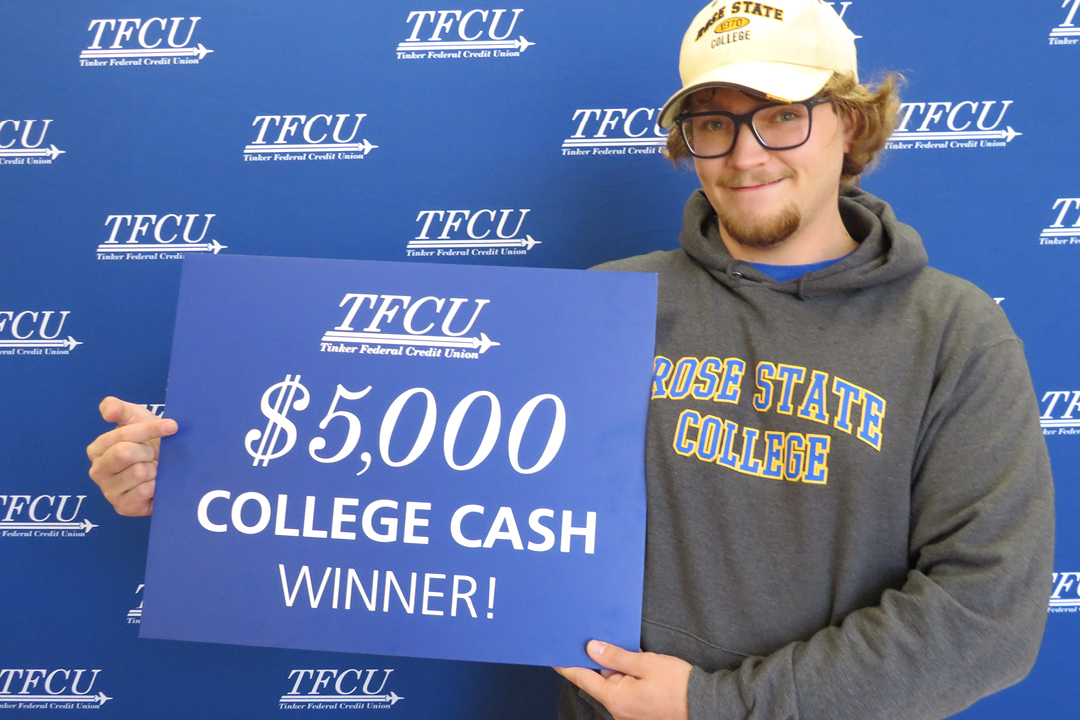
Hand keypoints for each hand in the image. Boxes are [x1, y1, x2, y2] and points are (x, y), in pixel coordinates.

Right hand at [86, 397, 176, 515]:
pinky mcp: (123, 507)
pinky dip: (156, 485)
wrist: (168, 469)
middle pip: (125, 453)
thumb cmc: (150, 443)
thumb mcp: (135, 419)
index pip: (121, 435)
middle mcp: (98, 471)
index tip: (171, 426)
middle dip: (148, 450)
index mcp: (97, 449)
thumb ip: (118, 408)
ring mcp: (108, 491)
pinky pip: (144, 491)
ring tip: (154, 469)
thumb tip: (109, 412)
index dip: (149, 429)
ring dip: (154, 469)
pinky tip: (156, 483)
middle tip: (155, 453)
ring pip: (138, 472)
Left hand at [555, 640, 691, 719]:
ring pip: (613, 685)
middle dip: (598, 661)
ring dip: (615, 669)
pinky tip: (635, 664)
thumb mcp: (645, 664)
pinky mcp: (639, 712)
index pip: (583, 679)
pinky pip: (625, 691)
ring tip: (622, 650)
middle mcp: (618, 710)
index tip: (553, 655)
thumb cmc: (678, 685)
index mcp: (616, 699)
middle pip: (599, 681)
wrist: (705, 704)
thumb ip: (616, 656)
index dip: (567, 665)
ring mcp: (629, 713)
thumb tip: (591, 649)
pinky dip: (625, 677)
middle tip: (595, 639)